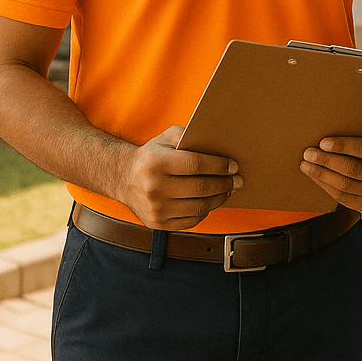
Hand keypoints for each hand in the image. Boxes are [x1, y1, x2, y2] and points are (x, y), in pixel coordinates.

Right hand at [118, 126, 241, 229]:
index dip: (219, 166)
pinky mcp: (158, 224)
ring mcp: (156, 209)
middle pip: (201, 188)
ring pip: (199, 207)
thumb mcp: (165, 138)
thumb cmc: (152, 155)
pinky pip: (191, 220)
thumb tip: (217, 144)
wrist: (123, 178)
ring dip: (219, 198)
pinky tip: (211, 201)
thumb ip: (188, 136)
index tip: (234, 166)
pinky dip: (205, 211)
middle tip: (238, 180)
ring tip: (228, 190)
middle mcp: (155, 188)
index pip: (196, 165)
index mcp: (157, 163)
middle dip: (225, 184)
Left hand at [300, 125, 361, 211]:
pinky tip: (314, 176)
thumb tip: (323, 132)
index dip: (343, 146)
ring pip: (344, 186)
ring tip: (306, 165)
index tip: (322, 142)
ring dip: (321, 175)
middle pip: (353, 170)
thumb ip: (354, 132)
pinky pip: (342, 197)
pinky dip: (325, 186)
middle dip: (327, 161)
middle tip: (308, 153)